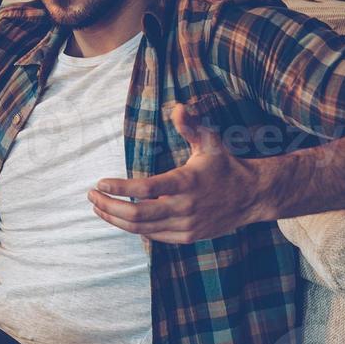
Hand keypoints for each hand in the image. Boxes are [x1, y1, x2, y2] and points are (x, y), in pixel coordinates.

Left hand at [88, 103, 267, 243]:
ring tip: (98, 207)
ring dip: (115, 219)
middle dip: (109, 207)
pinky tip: (120, 217)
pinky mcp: (187, 237)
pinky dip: (134, 228)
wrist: (252, 197)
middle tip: (92, 196)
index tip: (100, 182)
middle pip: (137, 214)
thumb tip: (179, 106)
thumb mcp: (210, 142)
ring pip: (141, 229)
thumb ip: (191, 125)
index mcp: (186, 182)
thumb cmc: (225, 165)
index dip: (120, 188)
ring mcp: (186, 226)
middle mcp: (185, 207)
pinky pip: (153, 236)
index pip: (145, 189)